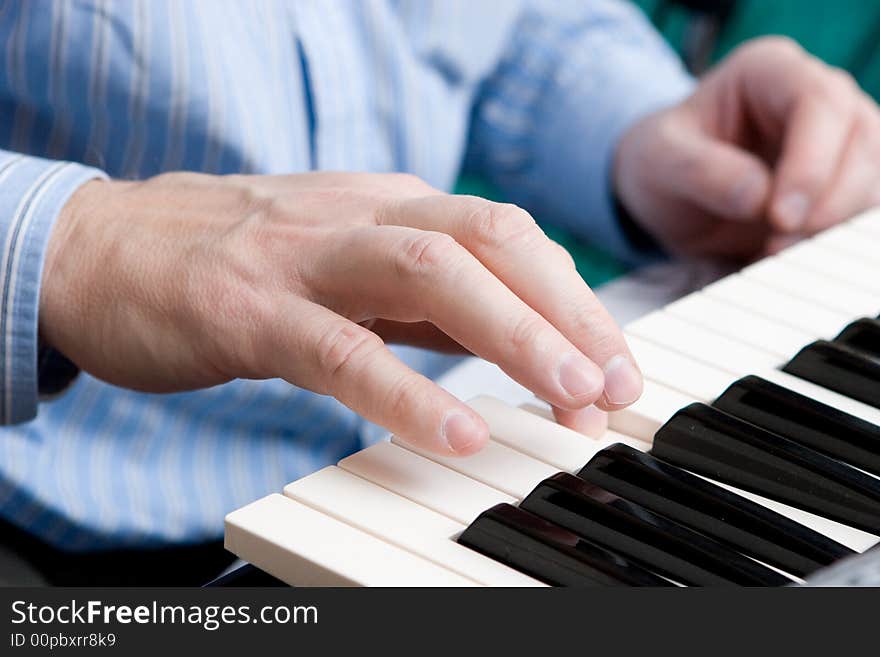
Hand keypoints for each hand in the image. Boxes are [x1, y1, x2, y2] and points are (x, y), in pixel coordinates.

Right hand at [41, 172, 640, 453]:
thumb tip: (513, 336)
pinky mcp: (249, 310)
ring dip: (515, 336)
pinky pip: (341, 350)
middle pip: (491, 240)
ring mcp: (305, 259)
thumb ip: (425, 297)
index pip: (508, 236)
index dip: (574, 299)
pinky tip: (457, 435)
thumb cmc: (237, 262)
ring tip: (569, 398)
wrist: (105, 247)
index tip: (617, 365)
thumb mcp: (349, 263)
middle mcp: (360, 217)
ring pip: (430, 276)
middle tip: (615, 386)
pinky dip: (408, 393)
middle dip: (568, 312)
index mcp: (391, 206)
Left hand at [614, 37, 879, 258]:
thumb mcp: (659, 161)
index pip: (818, 102)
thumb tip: (757, 198)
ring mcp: (838, 140)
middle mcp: (816, 96)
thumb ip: (700, 172)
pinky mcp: (842, 184)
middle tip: (777, 246)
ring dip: (834, 226)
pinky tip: (790, 260)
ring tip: (775, 254)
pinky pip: (860, 212)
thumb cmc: (661, 162)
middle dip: (828, 202)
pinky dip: (832, 240)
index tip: (780, 217)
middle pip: (860, 141)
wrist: (665, 191)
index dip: (810, 162)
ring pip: (871, 179)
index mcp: (769, 69)